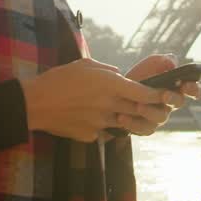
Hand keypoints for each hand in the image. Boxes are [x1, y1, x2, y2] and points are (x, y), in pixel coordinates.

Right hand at [21, 58, 165, 142]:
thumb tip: (120, 75)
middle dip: (147, 109)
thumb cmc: (58, 79)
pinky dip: (106, 127)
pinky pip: (106, 132)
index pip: (144, 94)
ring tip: (118, 111)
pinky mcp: (91, 136)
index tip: (164, 95)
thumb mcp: (85, 65)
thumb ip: (108, 70)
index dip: (158, 96)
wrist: (35, 104)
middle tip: (147, 104)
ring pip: (125, 124)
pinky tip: (94, 118)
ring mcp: (101, 123)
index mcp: (109, 85)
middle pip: (140, 111)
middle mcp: (109, 105)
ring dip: (126, 118)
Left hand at [119, 54, 200, 135]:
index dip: (195, 89)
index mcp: (178, 87)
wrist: (119, 91)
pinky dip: (133, 124)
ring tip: (138, 105)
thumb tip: (172, 64)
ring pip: (161, 118)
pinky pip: (143, 128)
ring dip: (150, 111)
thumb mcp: (152, 63)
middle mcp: (171, 104)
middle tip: (164, 95)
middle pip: (178, 103)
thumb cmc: (143, 75)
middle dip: (173, 98)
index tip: (188, 86)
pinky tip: (122, 118)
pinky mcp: (146, 127)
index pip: (193, 89)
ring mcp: (159, 117)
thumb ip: (164, 60)